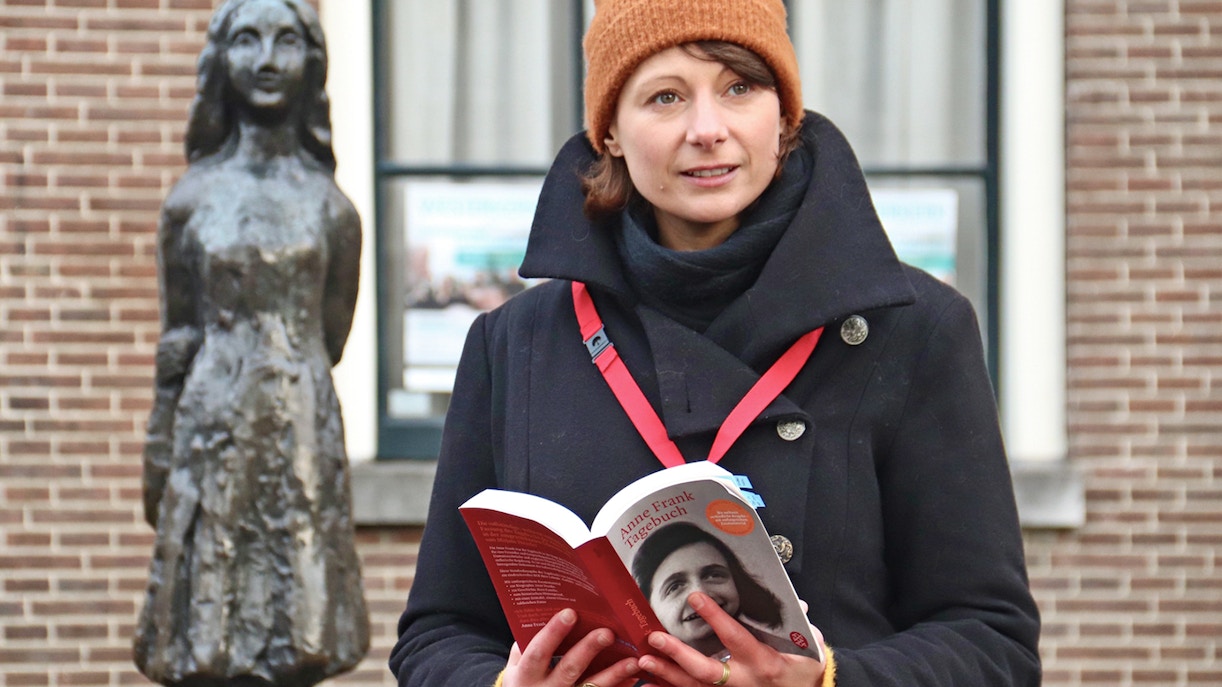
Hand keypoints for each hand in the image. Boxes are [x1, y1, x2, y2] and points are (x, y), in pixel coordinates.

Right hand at [502, 608, 641, 686]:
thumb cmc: (526, 680)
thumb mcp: (517, 665)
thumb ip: (526, 644)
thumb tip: (547, 612)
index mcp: (526, 675)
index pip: (538, 652)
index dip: (553, 633)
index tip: (570, 613)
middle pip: (569, 669)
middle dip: (588, 650)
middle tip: (607, 633)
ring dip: (614, 673)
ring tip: (632, 659)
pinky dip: (618, 686)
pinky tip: (633, 675)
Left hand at [637, 592, 825, 686]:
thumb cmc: (805, 672)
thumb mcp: (807, 647)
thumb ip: (798, 625)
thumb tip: (797, 604)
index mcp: (764, 663)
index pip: (735, 638)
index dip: (715, 617)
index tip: (695, 598)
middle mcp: (744, 683)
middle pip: (705, 670)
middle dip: (678, 655)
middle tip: (656, 637)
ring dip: (667, 674)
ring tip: (644, 661)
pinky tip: (650, 682)